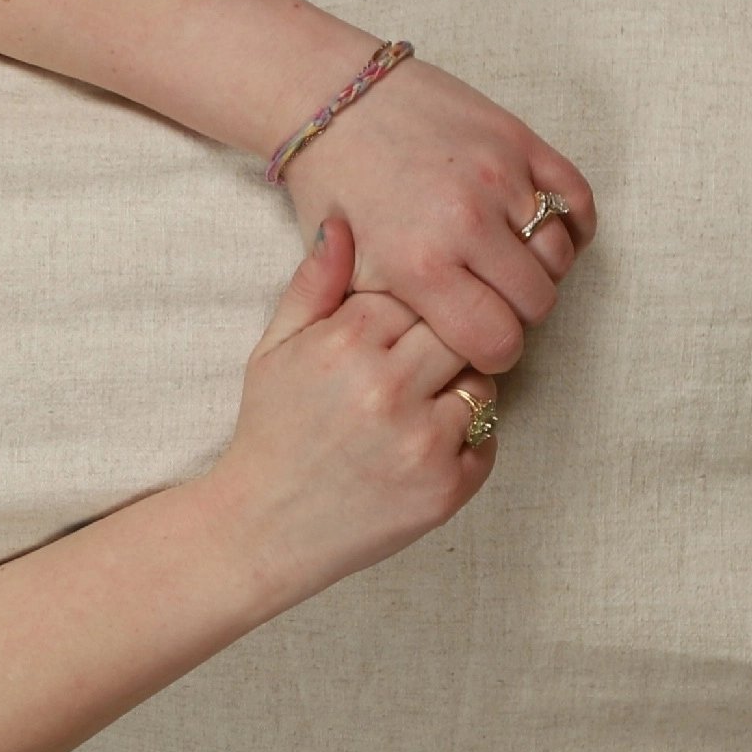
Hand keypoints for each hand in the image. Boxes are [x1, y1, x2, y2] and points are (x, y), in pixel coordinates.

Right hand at [203, 216, 500, 604]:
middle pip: (460, 328)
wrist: (264, 528)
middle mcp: (389, 387)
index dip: (411, 308)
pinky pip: (487, 437)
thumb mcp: (274, 350)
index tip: (396, 330)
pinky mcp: (447, 486)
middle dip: (446, 341)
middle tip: (420, 364)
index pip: (418, 291)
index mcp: (347, 342)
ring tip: (416, 408)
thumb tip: (342, 224)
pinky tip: (420, 447)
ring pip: (482, 381)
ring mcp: (423, 439)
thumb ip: (314, 286)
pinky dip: (465, 439)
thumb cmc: (272, 433)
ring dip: (460, 388)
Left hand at [271, 52, 595, 375]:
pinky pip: (577, 197)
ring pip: (560, 254)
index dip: (493, 352)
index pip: (496, 340)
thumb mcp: (344, 271)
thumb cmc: (334, 188)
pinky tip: (545, 233)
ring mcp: (499, 176)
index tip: (481, 341)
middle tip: (491, 302)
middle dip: (517, 314)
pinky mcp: (518, 138)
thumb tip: (446, 351)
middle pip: (537, 302)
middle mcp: (465, 222)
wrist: (330, 100)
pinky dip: (573, 224)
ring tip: (507, 263)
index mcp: (419, 264)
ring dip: (541, 269)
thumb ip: (397, 317)